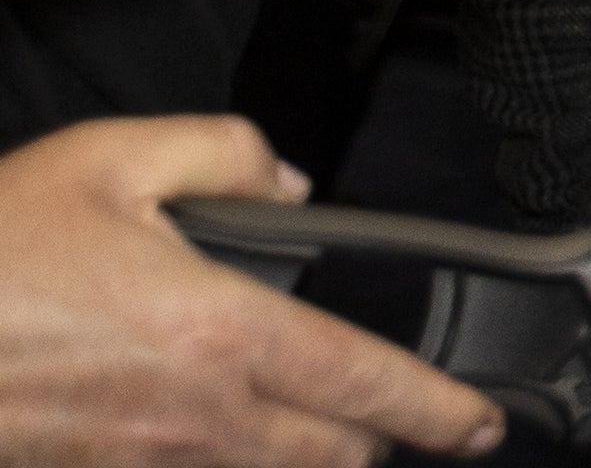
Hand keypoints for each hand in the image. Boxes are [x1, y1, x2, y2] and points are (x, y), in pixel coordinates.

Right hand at [0, 114, 505, 465]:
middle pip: (326, 460)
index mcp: (216, 333)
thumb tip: (286, 183)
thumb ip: (224, 154)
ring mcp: (132, 465)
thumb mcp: (108, 159)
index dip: (436, 411)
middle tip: (399, 417)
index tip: (481, 425)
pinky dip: (218, 467)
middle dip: (373, 442)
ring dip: (299, 460)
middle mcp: (190, 419)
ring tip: (319, 426)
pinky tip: (212, 433)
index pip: (362, 386)